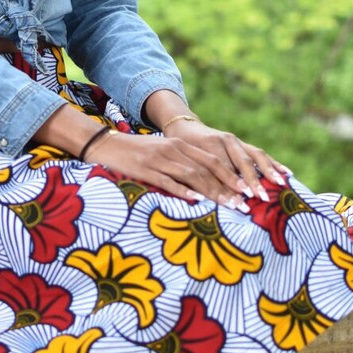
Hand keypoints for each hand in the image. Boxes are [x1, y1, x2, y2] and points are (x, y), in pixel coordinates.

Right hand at [91, 120, 289, 211]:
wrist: (105, 144)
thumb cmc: (134, 153)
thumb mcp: (161, 154)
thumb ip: (180, 164)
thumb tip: (202, 184)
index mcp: (179, 145)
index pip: (212, 160)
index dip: (231, 175)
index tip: (247, 192)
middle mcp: (173, 149)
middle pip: (207, 169)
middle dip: (228, 187)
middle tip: (244, 205)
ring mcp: (160, 159)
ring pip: (193, 176)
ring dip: (213, 192)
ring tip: (229, 207)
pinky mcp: (146, 169)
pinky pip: (169, 181)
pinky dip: (184, 191)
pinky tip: (197, 201)